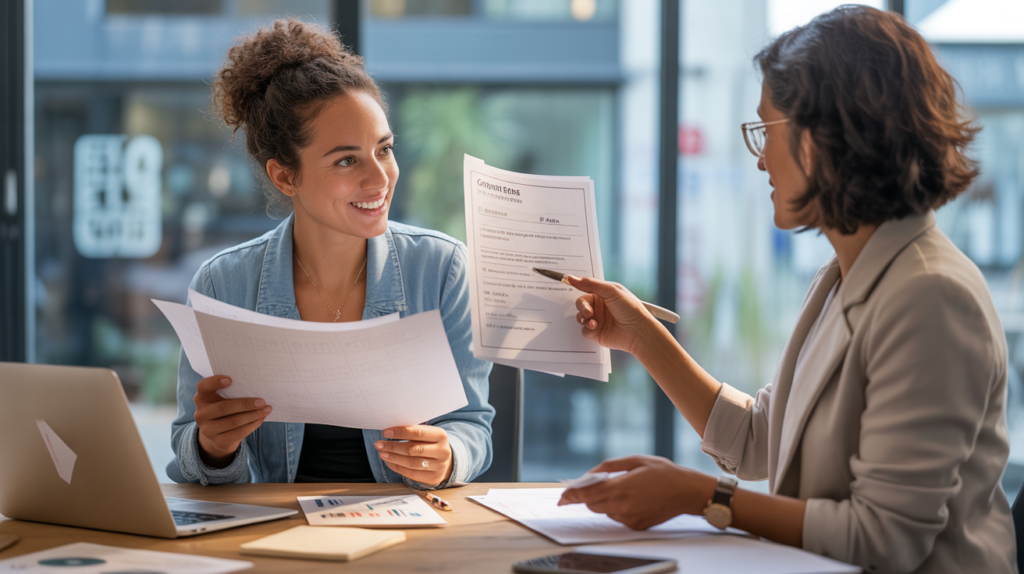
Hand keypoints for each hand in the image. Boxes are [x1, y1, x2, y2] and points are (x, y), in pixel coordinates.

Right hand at [193, 376, 271, 467]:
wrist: (219, 434)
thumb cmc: (226, 408)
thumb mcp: (223, 399)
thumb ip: (232, 392)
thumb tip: (257, 386)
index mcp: (202, 398)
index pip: (203, 387)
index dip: (215, 382)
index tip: (230, 379)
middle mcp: (201, 414)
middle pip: (223, 407)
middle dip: (245, 404)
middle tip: (262, 401)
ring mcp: (208, 430)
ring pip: (234, 421)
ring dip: (253, 415)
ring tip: (267, 409)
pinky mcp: (219, 442)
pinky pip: (239, 432)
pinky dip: (253, 424)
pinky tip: (261, 418)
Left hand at [375, 425, 452, 486]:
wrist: (445, 460)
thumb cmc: (430, 443)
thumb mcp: (427, 434)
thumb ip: (412, 432)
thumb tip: (390, 432)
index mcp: (441, 435)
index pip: (418, 433)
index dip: (401, 432)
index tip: (386, 432)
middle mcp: (442, 451)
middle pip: (413, 449)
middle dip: (393, 447)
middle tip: (379, 444)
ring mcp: (439, 466)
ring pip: (411, 463)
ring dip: (394, 458)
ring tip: (382, 453)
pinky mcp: (433, 478)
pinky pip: (411, 474)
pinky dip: (398, 467)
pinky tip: (389, 462)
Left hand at [557, 455, 715, 529]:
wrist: (687, 492)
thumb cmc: (663, 472)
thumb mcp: (635, 460)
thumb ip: (609, 466)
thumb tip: (591, 474)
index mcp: (620, 488)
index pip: (587, 494)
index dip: (571, 495)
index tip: (562, 497)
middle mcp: (622, 506)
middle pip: (592, 505)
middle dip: (589, 496)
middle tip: (594, 485)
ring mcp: (629, 518)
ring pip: (605, 512)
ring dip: (605, 501)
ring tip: (623, 488)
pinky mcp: (636, 525)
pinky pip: (618, 517)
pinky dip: (618, 508)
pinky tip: (633, 498)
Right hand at [568, 276, 657, 355]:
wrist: (638, 332)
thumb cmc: (630, 309)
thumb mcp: (611, 291)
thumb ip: (590, 284)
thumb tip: (572, 278)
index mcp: (604, 294)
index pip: (586, 288)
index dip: (578, 287)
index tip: (566, 282)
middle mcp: (600, 306)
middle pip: (581, 303)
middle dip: (582, 307)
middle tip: (589, 312)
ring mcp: (598, 319)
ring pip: (580, 317)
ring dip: (584, 318)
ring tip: (594, 322)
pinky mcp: (597, 333)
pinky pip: (584, 330)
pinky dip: (587, 329)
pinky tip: (596, 328)